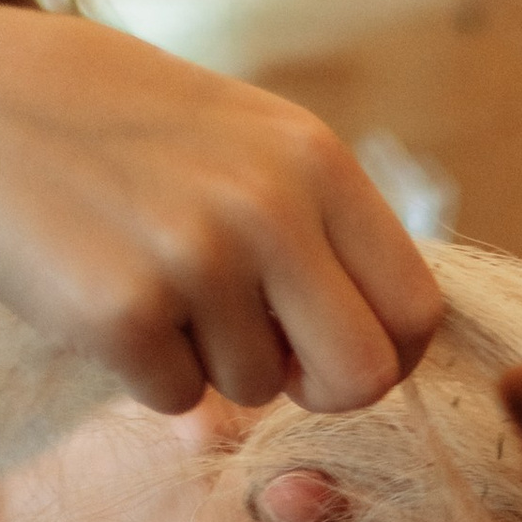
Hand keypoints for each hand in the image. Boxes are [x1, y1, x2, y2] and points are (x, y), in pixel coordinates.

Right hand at [0, 7, 441, 415]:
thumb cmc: (111, 122)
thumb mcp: (239, 136)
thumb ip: (316, 221)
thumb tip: (382, 335)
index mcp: (313, 159)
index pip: (416, 309)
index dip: (385, 355)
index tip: (333, 352)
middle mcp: (268, 206)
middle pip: (364, 376)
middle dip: (318, 389)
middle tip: (263, 356)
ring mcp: (195, 258)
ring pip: (257, 391)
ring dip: (208, 361)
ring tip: (151, 279)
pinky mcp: (121, 310)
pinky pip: (176, 400)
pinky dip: (143, 370)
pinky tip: (105, 294)